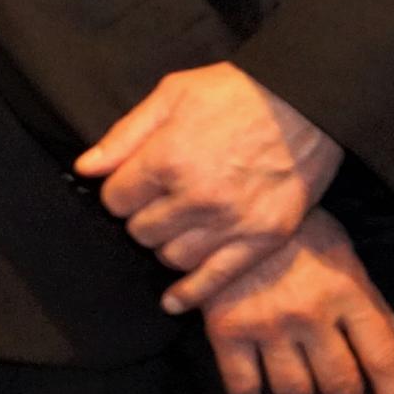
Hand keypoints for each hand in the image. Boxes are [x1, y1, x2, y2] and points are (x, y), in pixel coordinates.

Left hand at [80, 63, 341, 306]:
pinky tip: (173, 301)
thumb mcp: (171, 94)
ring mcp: (232, 223)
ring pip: (172, 257)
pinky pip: (217, 280)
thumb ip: (125, 136)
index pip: (116, 200)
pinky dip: (190, 294)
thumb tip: (85, 168)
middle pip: (141, 231)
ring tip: (177, 227)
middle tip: (158, 202)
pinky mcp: (263, 238)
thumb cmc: (236, 92)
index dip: (121, 192)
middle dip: (142, 217)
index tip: (133, 185)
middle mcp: (196, 198)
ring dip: (167, 244)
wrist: (307, 101)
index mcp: (168, 160)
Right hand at [193, 210, 393, 393]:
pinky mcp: (227, 330)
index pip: (382, 358)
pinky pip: (240, 383)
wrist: (230, 206)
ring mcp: (268, 325)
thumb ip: (373, 300)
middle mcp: (312, 315)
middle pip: (341, 383)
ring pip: (295, 390)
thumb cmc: (296, 229)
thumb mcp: (344, 254)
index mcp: (347, 294)